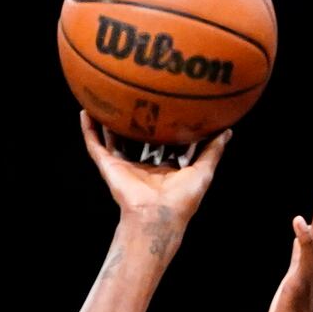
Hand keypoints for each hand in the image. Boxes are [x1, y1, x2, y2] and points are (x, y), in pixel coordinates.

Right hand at [80, 113, 231, 237]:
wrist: (156, 216)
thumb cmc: (182, 199)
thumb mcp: (203, 170)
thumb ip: (213, 150)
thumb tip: (227, 130)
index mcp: (165, 169)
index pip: (165, 143)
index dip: (167, 126)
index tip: (170, 106)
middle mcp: (143, 167)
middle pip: (139, 139)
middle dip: (138, 121)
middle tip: (140, 96)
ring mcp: (124, 166)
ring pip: (114, 139)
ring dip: (109, 122)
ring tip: (106, 98)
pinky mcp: (109, 167)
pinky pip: (95, 145)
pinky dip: (89, 130)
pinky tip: (85, 111)